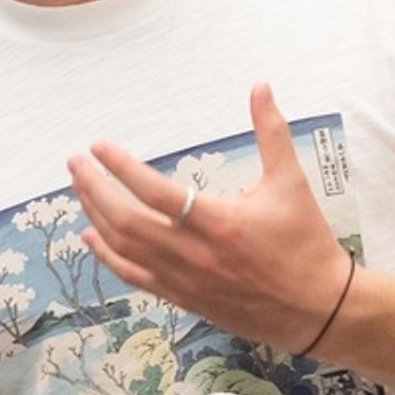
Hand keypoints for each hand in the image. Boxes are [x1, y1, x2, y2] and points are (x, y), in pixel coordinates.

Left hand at [67, 84, 348, 354]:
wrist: (318, 308)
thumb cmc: (305, 243)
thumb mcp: (291, 182)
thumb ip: (271, 132)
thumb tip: (260, 86)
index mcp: (218, 222)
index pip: (155, 192)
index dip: (121, 168)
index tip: (99, 146)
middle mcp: (194, 254)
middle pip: (126, 221)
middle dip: (94, 189)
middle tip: (75, 163)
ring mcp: (184, 280)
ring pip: (124, 249)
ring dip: (96, 216)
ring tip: (79, 188)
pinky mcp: (183, 298)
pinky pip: (134, 277)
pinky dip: (108, 256)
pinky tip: (91, 235)